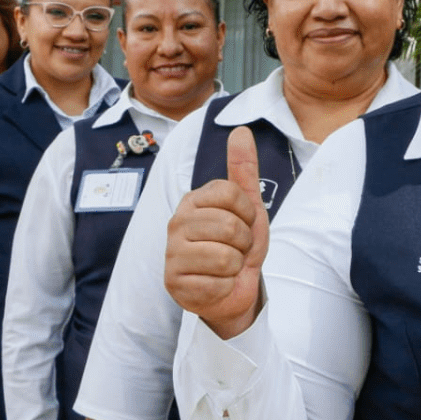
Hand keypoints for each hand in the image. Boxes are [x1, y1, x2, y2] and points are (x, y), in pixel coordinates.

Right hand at [165, 126, 268, 338]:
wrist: (233, 289)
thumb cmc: (238, 246)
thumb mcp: (248, 207)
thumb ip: (244, 169)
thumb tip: (241, 130)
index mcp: (193, 200)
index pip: (232, 194)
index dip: (248, 213)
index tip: (243, 223)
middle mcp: (177, 222)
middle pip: (230, 227)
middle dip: (244, 243)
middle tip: (235, 249)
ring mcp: (172, 253)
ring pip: (225, 257)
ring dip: (236, 266)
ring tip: (226, 267)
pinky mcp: (173, 283)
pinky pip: (217, 283)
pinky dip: (225, 287)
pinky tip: (216, 284)